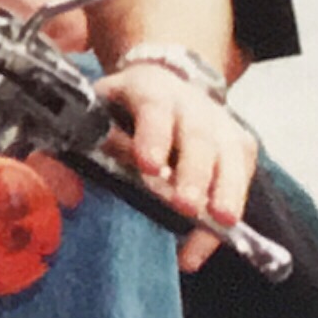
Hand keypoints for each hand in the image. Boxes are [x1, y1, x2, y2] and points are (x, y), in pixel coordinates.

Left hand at [93, 61, 257, 274]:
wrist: (169, 82)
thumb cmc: (128, 106)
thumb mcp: (102, 107)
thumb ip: (88, 138)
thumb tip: (77, 180)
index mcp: (150, 90)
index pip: (154, 109)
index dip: (153, 136)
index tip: (149, 166)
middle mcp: (191, 104)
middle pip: (198, 137)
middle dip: (193, 173)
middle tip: (185, 206)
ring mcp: (220, 124)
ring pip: (229, 155)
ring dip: (226, 190)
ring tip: (220, 222)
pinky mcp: (240, 145)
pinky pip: (241, 177)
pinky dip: (232, 206)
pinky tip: (219, 235)